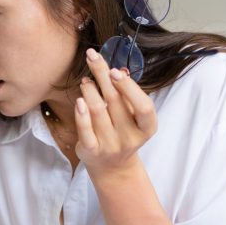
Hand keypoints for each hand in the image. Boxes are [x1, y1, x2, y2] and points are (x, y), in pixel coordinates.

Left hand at [75, 48, 157, 173]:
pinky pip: (85, 131)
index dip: (130, 87)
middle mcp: (130, 138)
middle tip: (92, 57)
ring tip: (86, 81)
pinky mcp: (92, 151)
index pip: (144, 106)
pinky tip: (79, 100)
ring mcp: (111, 146)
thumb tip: (120, 70)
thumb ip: (127, 95)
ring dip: (89, 90)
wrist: (111, 167)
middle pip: (115, 101)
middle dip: (102, 75)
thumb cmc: (122, 133)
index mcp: (146, 128)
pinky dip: (81, 114)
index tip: (114, 71)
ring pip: (98, 110)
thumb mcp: (131, 116)